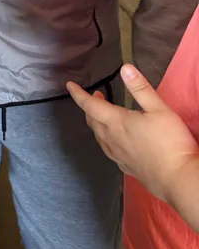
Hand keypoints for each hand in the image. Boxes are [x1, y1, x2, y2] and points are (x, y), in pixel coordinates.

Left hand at [67, 64, 198, 202]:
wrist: (179, 180)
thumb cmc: (170, 142)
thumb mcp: (159, 109)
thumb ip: (140, 88)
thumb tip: (125, 68)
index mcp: (116, 123)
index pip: (90, 105)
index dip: (78, 94)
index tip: (69, 85)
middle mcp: (112, 140)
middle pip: (92, 121)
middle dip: (90, 106)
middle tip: (97, 96)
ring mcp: (118, 157)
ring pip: (99, 137)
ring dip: (97, 123)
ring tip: (104, 116)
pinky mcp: (126, 169)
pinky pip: (109, 151)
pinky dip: (106, 139)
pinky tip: (116, 141)